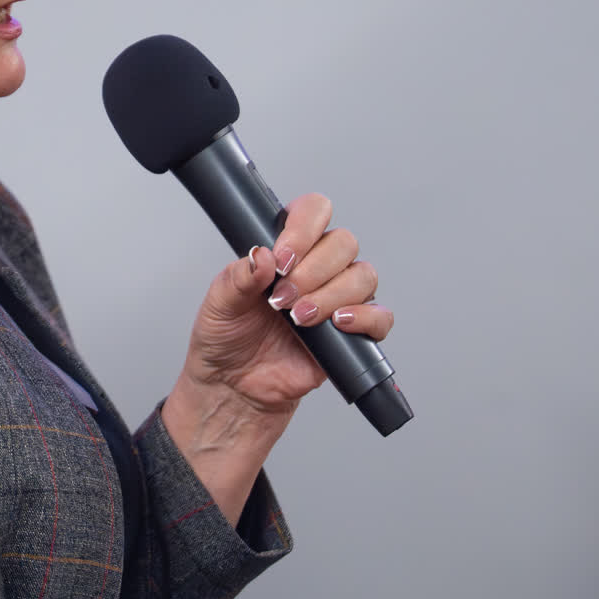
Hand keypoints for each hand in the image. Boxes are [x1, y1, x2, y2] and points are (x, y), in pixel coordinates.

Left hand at [177, 192, 393, 420]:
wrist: (233, 386)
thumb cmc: (225, 339)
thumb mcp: (219, 302)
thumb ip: (238, 276)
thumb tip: (263, 255)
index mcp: (286, 249)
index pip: (313, 212)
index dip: (304, 229)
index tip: (283, 258)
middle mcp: (316, 268)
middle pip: (343, 242)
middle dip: (313, 270)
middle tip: (282, 299)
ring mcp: (337, 299)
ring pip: (362, 275)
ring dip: (331, 295)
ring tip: (299, 318)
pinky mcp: (352, 333)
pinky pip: (380, 316)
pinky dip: (365, 317)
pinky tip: (338, 324)